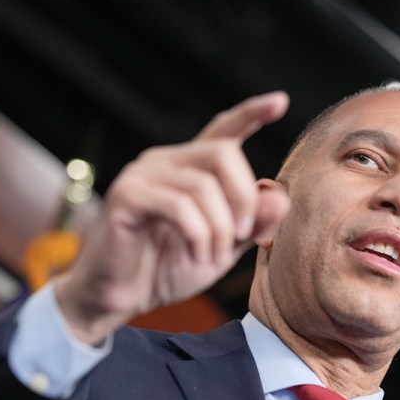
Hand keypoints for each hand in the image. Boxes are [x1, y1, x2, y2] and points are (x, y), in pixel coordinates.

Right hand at [55, 92, 289, 343]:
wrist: (118, 298)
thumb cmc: (166, 270)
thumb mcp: (221, 250)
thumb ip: (251, 225)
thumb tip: (280, 197)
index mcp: (189, 169)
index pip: (222, 130)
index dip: (251, 114)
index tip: (280, 102)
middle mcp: (165, 162)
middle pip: (223, 153)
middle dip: (244, 198)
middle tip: (242, 235)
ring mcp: (143, 175)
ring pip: (204, 185)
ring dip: (220, 228)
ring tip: (213, 256)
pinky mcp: (127, 196)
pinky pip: (179, 206)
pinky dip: (198, 235)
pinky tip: (196, 255)